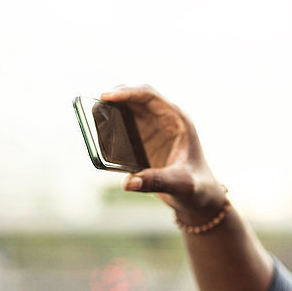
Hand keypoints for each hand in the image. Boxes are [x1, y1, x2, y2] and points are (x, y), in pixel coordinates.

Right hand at [100, 85, 227, 219]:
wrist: (200, 197)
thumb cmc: (197, 188)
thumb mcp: (181, 185)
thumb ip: (157, 181)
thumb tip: (128, 183)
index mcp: (178, 121)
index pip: (151, 97)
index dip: (128, 92)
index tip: (105, 97)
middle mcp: (166, 120)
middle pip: (137, 97)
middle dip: (115, 96)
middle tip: (91, 104)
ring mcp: (155, 129)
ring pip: (129, 109)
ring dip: (111, 110)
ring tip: (91, 117)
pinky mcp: (146, 140)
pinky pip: (125, 126)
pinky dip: (110, 127)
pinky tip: (97, 136)